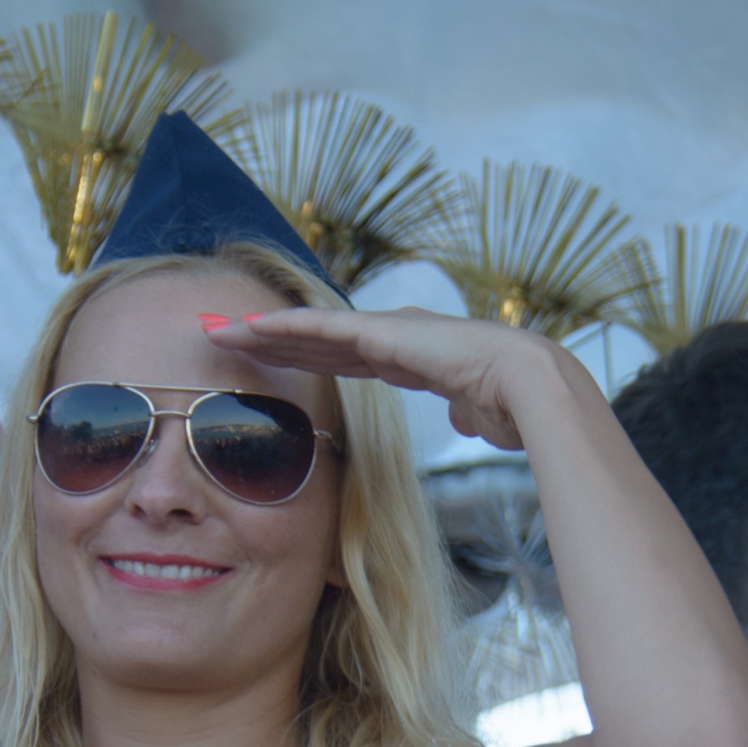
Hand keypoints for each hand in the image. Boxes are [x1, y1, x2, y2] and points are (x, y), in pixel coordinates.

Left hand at [202, 305, 574, 450]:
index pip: (344, 358)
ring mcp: (385, 331)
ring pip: (307, 331)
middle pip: (315, 341)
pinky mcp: (380, 334)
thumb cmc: (516, 407)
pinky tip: (248, 330)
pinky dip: (282, 329)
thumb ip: (462, 412)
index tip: (271, 360)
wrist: (532, 387)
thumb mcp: (478, 414)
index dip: (305, 358)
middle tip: (222, 337)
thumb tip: (464, 418)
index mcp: (411, 358)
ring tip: (216, 330)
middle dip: (269, 341)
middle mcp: (392, 337)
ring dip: (260, 332)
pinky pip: (319, 330)